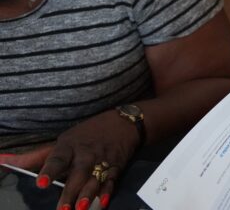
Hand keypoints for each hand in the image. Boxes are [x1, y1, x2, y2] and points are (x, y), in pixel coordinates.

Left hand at [17, 110, 138, 209]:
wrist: (124, 122)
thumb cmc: (86, 134)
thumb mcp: (60, 142)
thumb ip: (33, 157)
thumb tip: (1, 160)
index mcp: (69, 146)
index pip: (57, 159)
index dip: (49, 170)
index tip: (42, 183)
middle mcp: (85, 153)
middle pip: (77, 173)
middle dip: (70, 191)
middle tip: (63, 208)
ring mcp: (102, 160)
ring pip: (94, 179)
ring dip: (88, 194)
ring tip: (80, 208)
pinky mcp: (116, 166)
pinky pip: (111, 180)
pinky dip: (108, 191)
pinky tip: (103, 202)